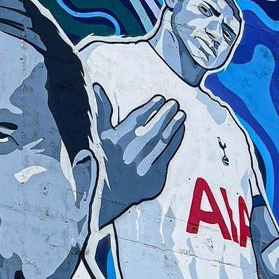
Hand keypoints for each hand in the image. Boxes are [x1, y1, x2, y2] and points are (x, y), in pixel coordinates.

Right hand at [95, 85, 185, 224]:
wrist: (109, 192)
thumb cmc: (105, 158)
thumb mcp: (101, 135)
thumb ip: (102, 110)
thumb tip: (97, 86)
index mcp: (116, 139)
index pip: (137, 118)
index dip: (151, 106)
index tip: (160, 98)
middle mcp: (129, 151)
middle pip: (152, 128)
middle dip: (165, 113)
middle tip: (174, 103)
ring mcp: (142, 164)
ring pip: (162, 140)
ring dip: (174, 125)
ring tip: (181, 114)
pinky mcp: (154, 176)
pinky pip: (168, 153)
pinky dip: (176, 140)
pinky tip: (180, 130)